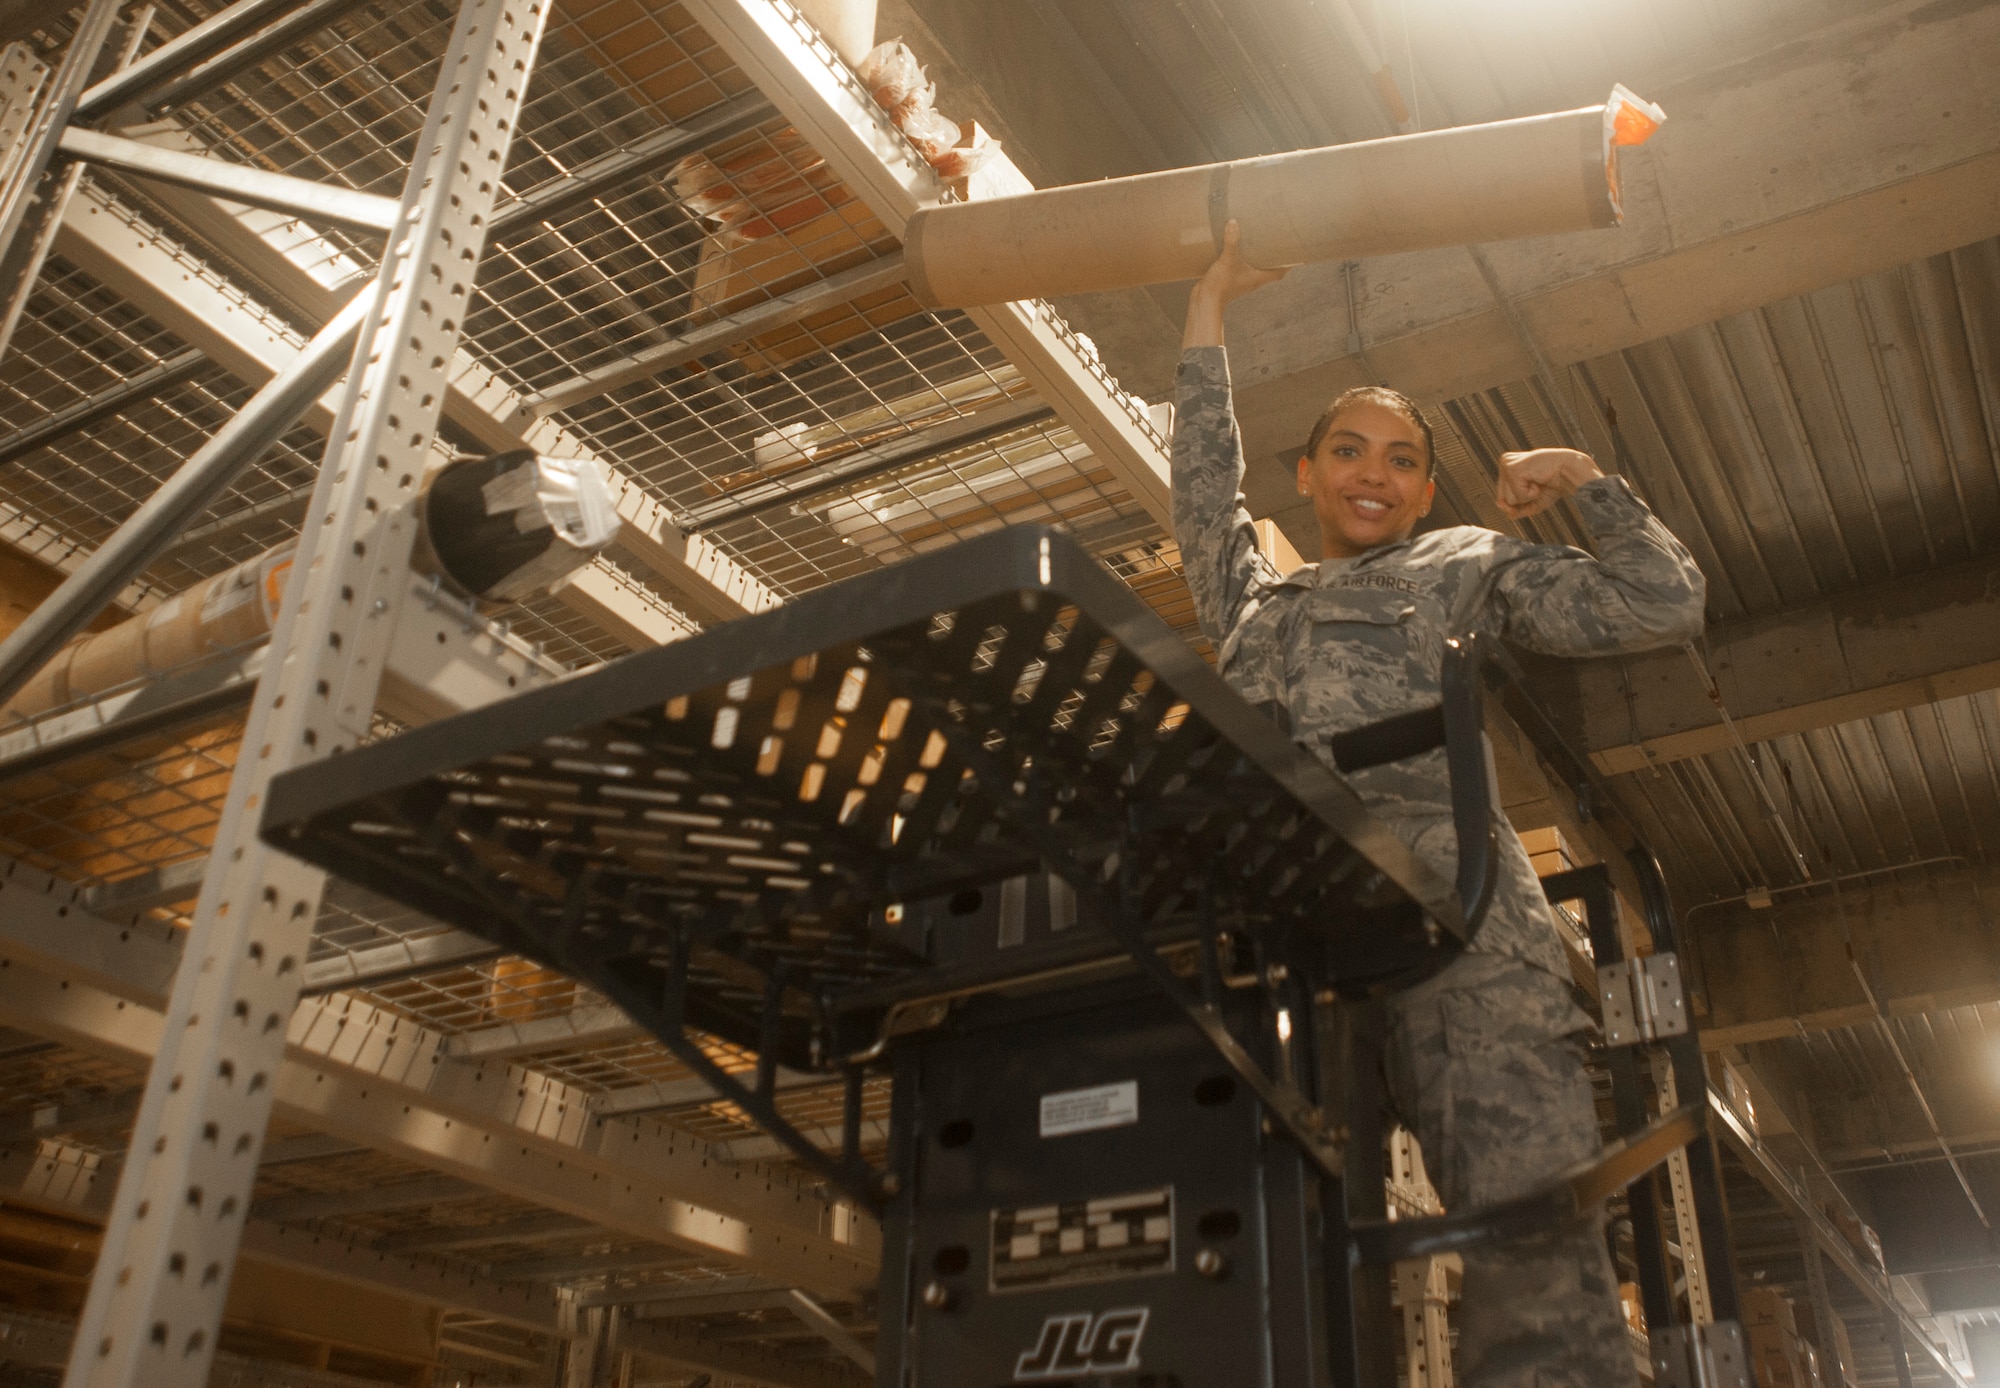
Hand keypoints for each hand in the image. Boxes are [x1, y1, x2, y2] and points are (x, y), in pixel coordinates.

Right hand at [1182, 220, 1287, 347]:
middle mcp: (1253, 280)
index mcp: (1258, 278)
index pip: (1280, 273)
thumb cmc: (1220, 285)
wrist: (1204, 301)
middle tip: (1277, 242)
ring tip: (1259, 242)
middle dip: (1274, 257)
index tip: (1294, 252)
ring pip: (1255, 268)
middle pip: (1269, 269)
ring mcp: (1242, 280)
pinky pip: (1242, 267)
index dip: (1288, 264)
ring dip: (1258, 258)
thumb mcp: (1227, 260)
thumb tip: (1233, 222)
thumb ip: (1231, 241)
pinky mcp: (1231, 279)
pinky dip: (1243, 259)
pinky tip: (1237, 248)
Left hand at [1494, 448, 1602, 519]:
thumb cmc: (1553, 484)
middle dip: (1522, 498)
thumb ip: (1518, 508)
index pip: (1502, 496)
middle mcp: (1505, 462)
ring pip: (1508, 499)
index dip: (1520, 499)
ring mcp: (1507, 464)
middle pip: (1502, 499)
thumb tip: (1506, 513)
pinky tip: (1538, 479)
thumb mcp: (1533, 500)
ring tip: (1537, 480)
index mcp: (1508, 466)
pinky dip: (1530, 493)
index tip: (1536, 483)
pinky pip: (1517, 495)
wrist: (1569, 472)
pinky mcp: (1512, 469)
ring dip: (1526, 495)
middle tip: (1537, 482)